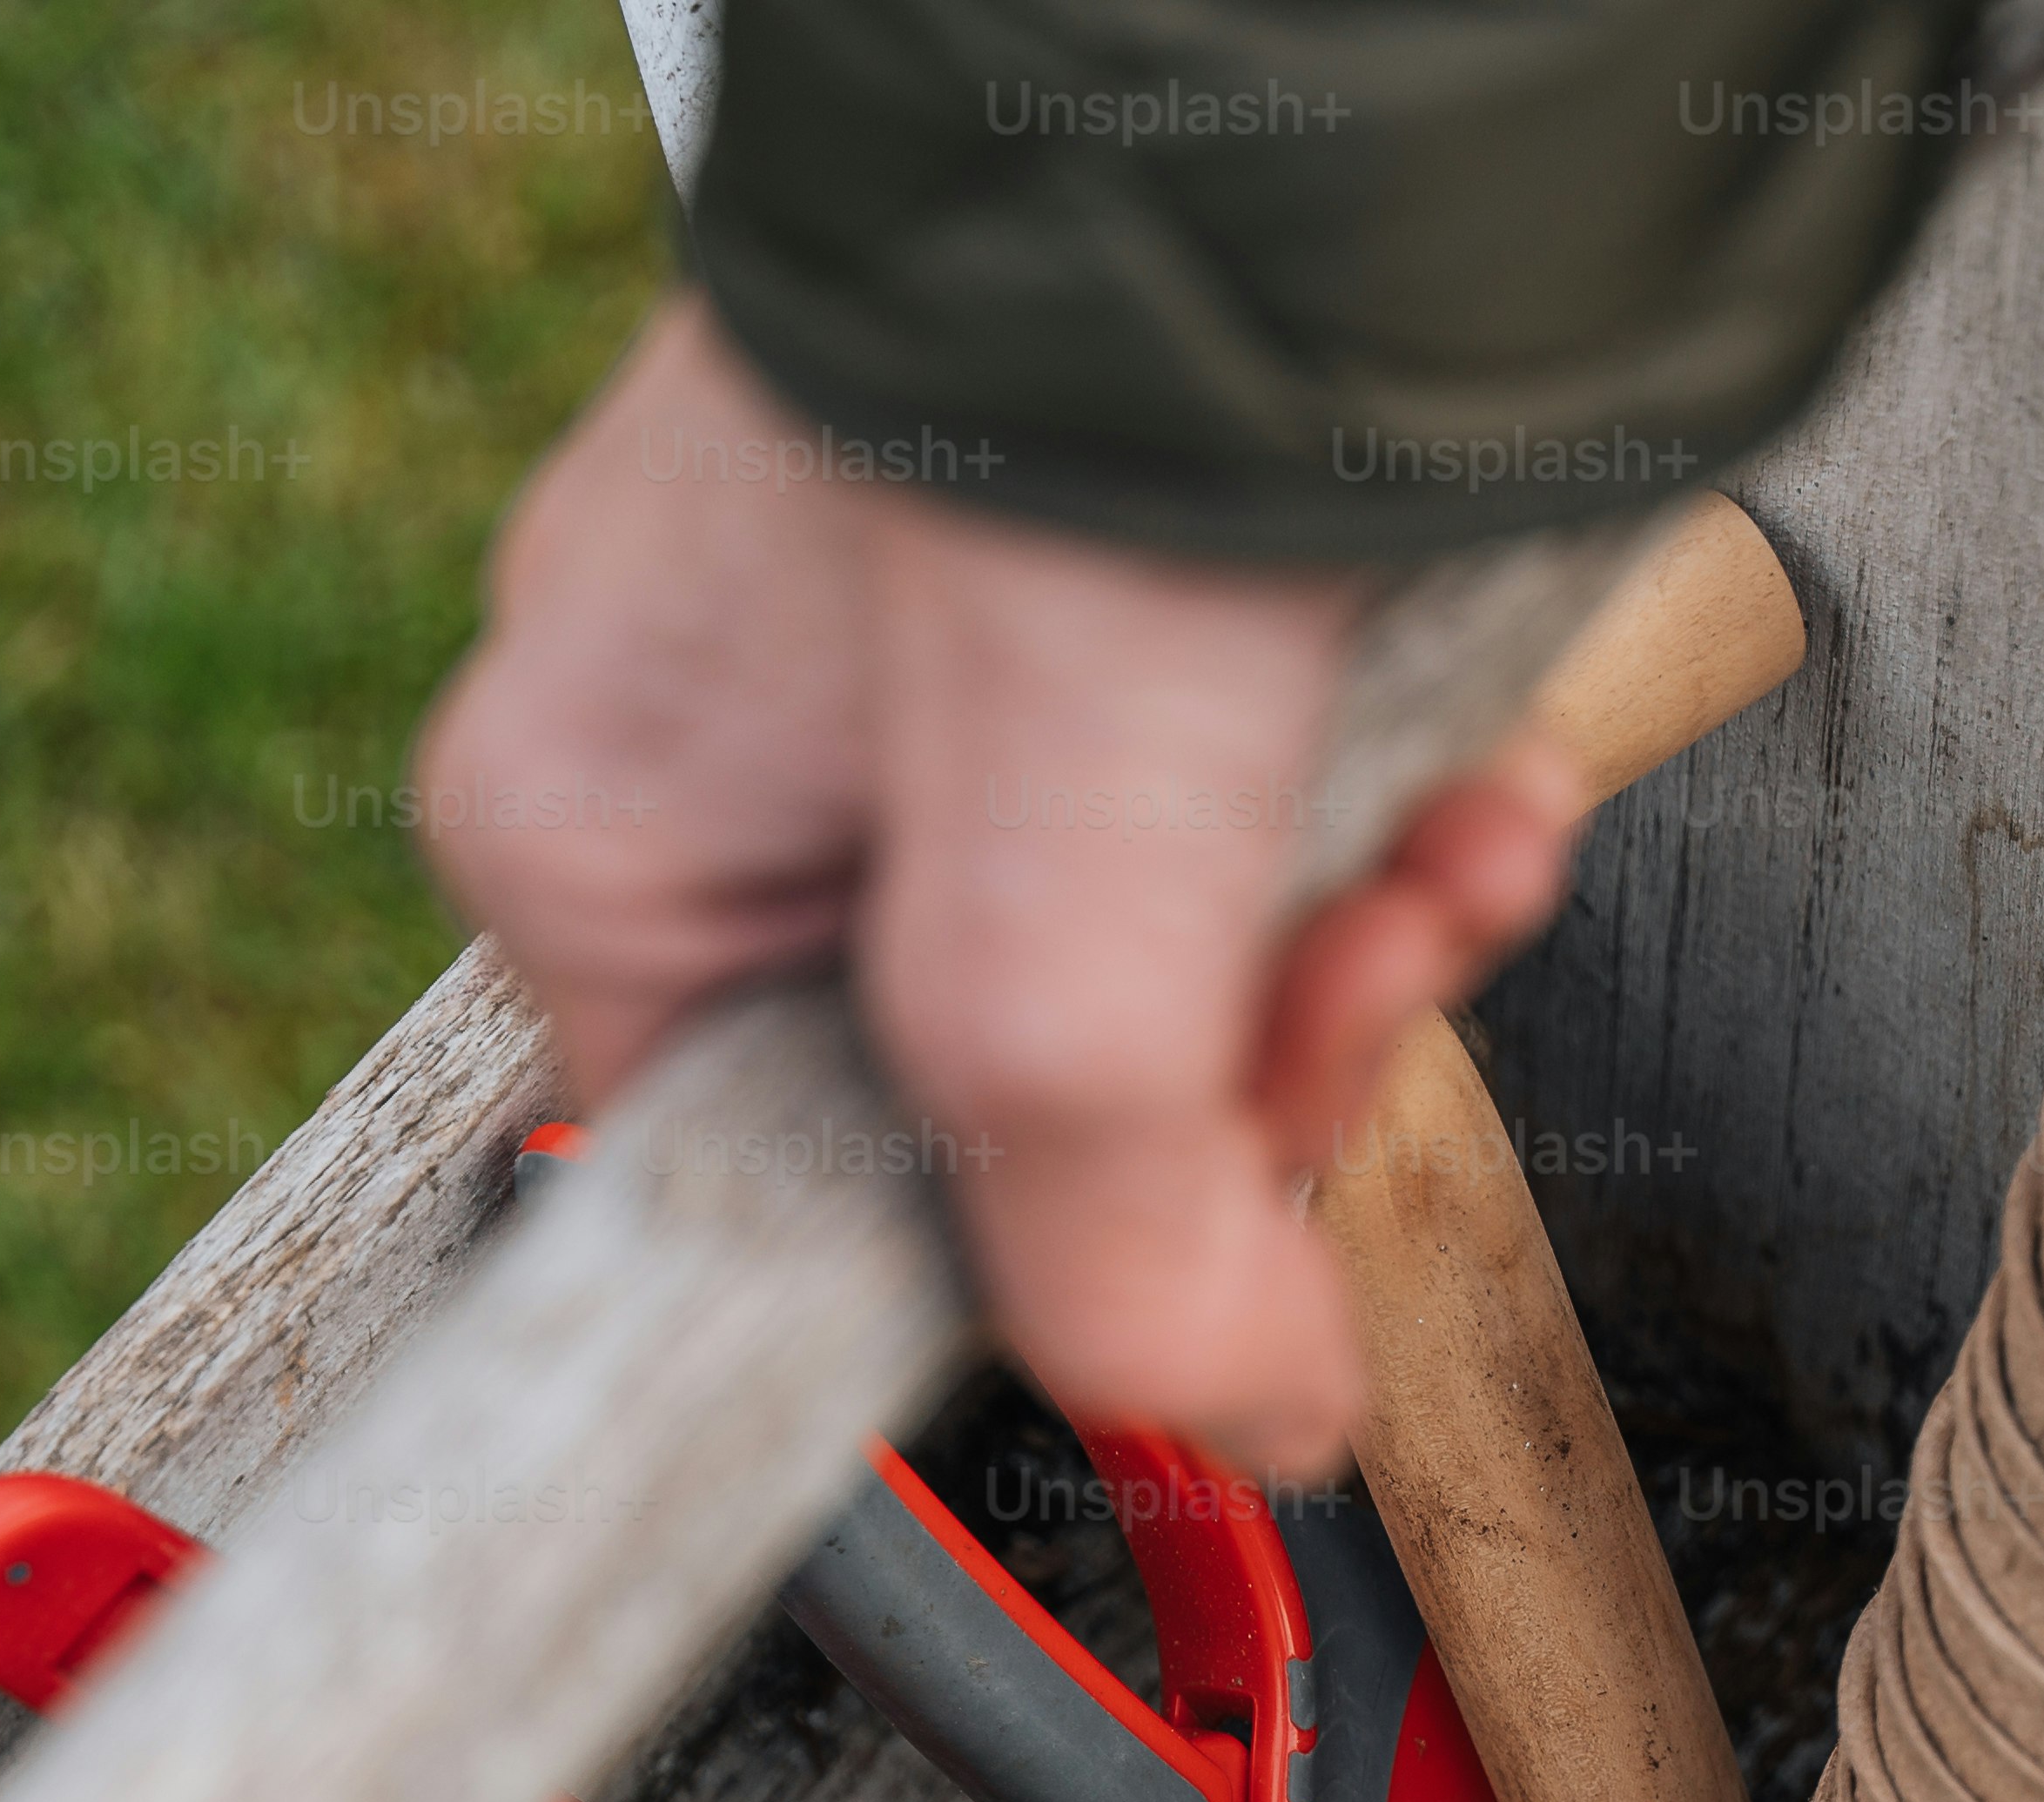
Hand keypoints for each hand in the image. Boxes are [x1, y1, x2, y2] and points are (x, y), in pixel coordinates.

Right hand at [418, 299, 1582, 1472]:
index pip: (816, 1224)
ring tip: (1438, 841)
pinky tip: (1449, 764)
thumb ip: (1113, 1247)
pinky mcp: (1072, 567)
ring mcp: (894, 643)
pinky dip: (1372, 798)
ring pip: (1159, 943)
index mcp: (594, 840)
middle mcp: (710, 745)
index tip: (1244, 1236)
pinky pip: (1233, 785)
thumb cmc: (1071, 421)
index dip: (1073, 1267)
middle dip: (1255, 1066)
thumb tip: (1234, 1425)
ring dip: (1348, 935)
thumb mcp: (1060, 941)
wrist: (1291, 87)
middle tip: (1366, 974)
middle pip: (1025, 1090)